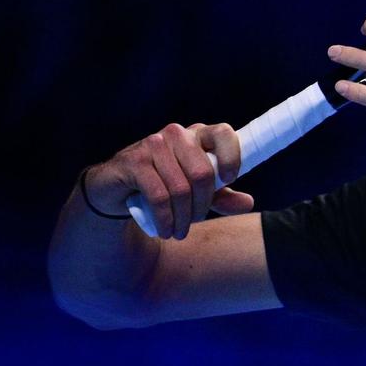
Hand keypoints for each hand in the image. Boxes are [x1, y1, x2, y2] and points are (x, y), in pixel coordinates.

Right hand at [86, 123, 253, 238]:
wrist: (118, 188)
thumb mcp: (198, 191)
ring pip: (181, 188)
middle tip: (194, 222)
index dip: (232, 157)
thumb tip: (248, 202)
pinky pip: (159, 195)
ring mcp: (153, 144)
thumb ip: (223, 196)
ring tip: (179, 232)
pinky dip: (165, 219)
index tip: (229, 180)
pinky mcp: (134, 161)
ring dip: (183, 218)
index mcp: (198, 135)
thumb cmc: (166, 185)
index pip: (224, 133)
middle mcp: (177, 134)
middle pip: (202, 172)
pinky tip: (165, 230)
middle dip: (202, 205)